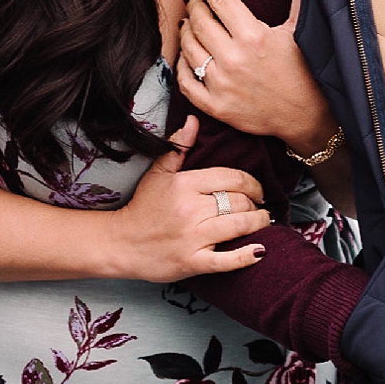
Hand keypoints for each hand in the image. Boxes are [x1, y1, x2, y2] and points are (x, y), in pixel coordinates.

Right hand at [106, 116, 272, 282]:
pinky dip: (246, 256)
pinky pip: (226, 260)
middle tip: (260, 207)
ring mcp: (192, 237)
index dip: (253, 184)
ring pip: (239, 226)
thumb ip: (179, 146)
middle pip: (239, 202)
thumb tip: (194, 120)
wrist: (121, 244)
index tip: (258, 190)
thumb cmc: (142, 208)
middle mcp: (191, 209)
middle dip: (256, 204)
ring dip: (258, 224)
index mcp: (185, 184)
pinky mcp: (192, 263)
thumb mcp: (158, 173)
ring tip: (263, 223)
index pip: (232, 178)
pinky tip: (259, 251)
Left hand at [179, 0, 337, 154]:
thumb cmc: (304, 71)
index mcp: (253, 36)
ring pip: (189, 49)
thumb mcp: (301, 30)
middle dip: (194, 5)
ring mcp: (222, 84)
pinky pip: (186, 82)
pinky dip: (181, 66)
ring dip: (185, 31)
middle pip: (200, 22)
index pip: (220, 1)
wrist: (306, 116)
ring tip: (188, 22)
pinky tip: (185, 55)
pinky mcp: (216, 106)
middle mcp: (233, 59)